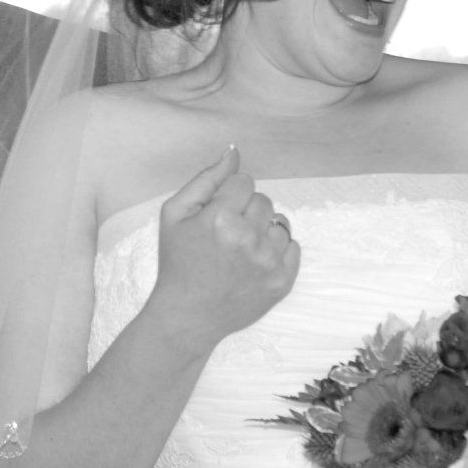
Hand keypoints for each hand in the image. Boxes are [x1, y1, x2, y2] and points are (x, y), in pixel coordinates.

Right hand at [150, 145, 299, 338]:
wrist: (187, 316)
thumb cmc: (178, 262)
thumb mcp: (174, 214)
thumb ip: (206, 178)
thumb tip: (234, 151)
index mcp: (220, 218)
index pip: (244, 181)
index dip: (228, 196)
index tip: (216, 215)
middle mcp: (248, 238)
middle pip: (263, 199)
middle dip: (246, 211)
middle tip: (226, 236)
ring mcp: (268, 262)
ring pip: (279, 222)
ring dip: (262, 231)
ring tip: (240, 251)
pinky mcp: (282, 281)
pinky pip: (293, 246)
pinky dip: (276, 251)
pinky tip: (253, 263)